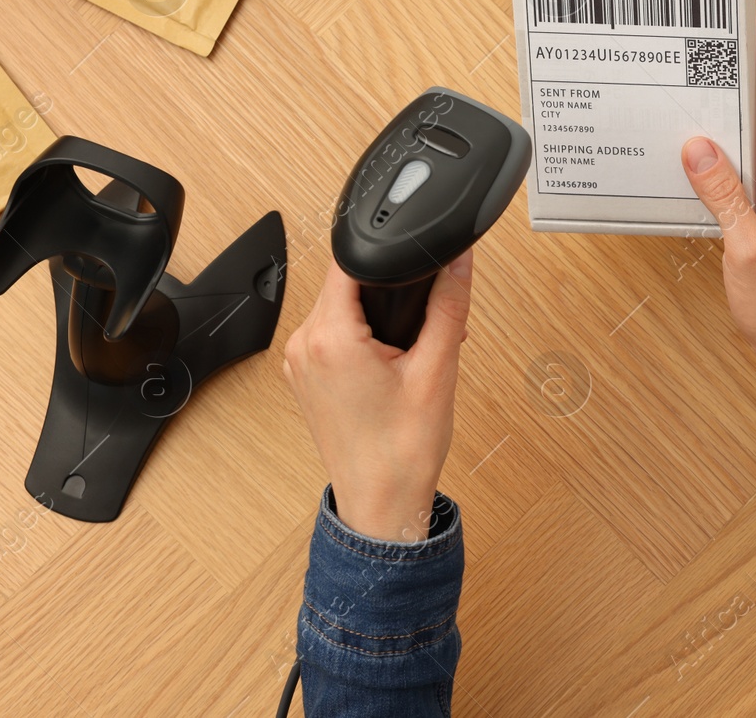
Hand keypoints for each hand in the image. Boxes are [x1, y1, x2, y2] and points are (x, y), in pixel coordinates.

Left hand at [283, 254, 471, 540]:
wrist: (383, 502)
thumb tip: (458, 261)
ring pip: (337, 309)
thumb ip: (449, 304)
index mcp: (329, 338)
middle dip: (387, 291)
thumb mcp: (437, 367)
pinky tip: (388, 364)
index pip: (348, 261)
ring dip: (373, 315)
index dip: (384, 254)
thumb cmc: (402, 451)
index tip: (412, 262)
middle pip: (343, 284)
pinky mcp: (303, 378)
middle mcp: (302, 346)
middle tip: (418, 325)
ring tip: (406, 351)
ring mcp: (297, 364)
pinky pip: (330, 336)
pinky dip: (359, 337)